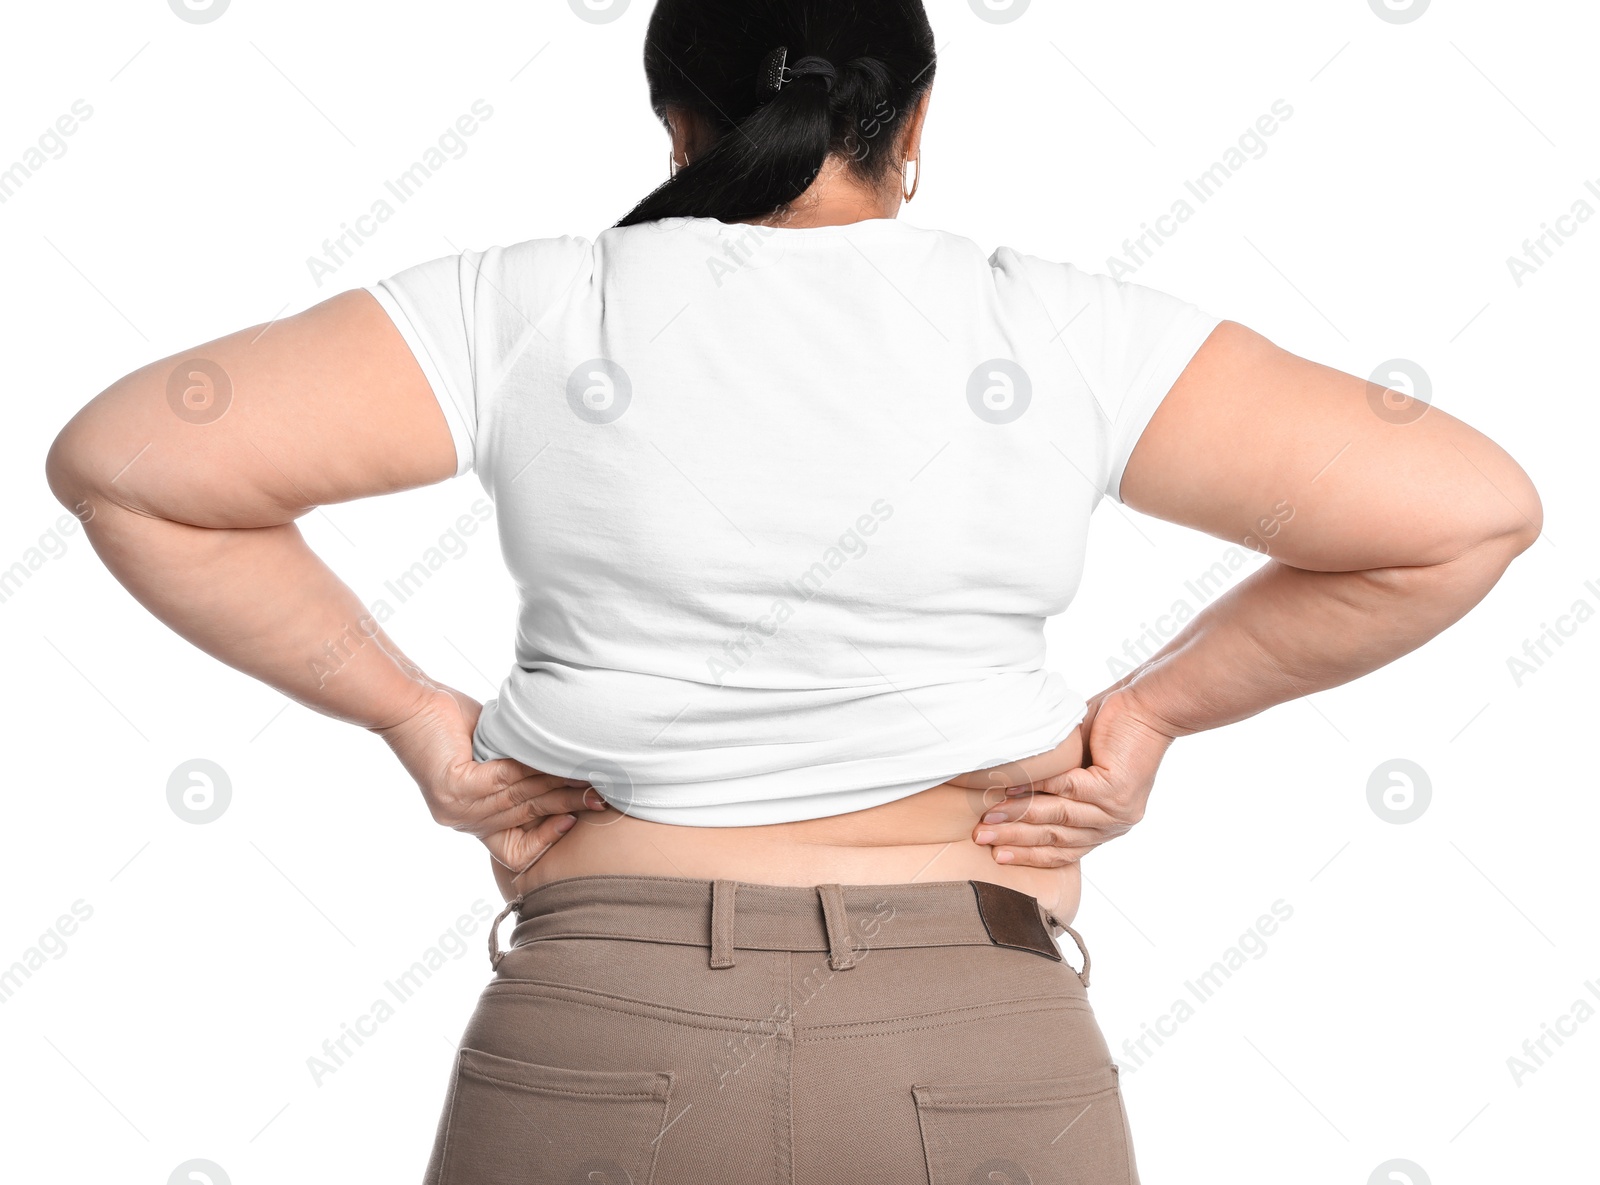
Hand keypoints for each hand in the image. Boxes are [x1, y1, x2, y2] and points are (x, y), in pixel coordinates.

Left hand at [371, 684, 608, 880]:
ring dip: (559, 788)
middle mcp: (462, 820)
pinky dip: (534, 770)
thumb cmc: (450, 724)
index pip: (511, 851)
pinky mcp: (454, 786)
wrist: (408, 703)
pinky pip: (505, 780)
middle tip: (601, 798)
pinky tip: (557, 761)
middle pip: (526, 816)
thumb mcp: (490, 756)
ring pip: (520, 798)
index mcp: (470, 819)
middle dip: (568, 806)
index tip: (573, 821)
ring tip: (588, 778)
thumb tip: (567, 773)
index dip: (545, 840)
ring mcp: (455, 807)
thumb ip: (517, 773)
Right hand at [967, 686, 1175, 867]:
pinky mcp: (1115, 790)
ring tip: (989, 817)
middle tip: (980, 838)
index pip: (1062, 852)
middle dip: (1013, 840)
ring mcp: (1117, 811)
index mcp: (1104, 826)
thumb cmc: (1109, 733)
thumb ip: (1054, 791)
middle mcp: (1113, 825)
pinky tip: (1010, 789)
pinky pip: (1066, 790)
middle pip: (1055, 839)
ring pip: (1057, 818)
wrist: (1147, 707)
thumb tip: (1007, 796)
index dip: (1027, 854)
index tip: (996, 856)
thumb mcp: (1079, 770)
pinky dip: (1035, 789)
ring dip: (1018, 817)